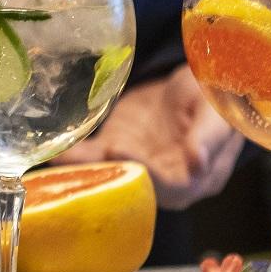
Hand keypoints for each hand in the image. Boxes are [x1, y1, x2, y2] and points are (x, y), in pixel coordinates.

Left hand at [56, 66, 241, 209]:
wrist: (193, 85)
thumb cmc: (213, 99)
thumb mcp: (216, 111)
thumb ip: (209, 136)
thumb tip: (199, 161)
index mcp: (197, 177)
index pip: (173, 186)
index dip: (148, 176)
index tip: (120, 151)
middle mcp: (164, 179)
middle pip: (135, 186)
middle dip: (105, 176)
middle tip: (79, 161)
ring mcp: (136, 164)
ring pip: (109, 174)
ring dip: (83, 170)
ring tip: (59, 160)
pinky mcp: (115, 149)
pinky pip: (93, 157)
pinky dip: (73, 156)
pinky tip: (54, 152)